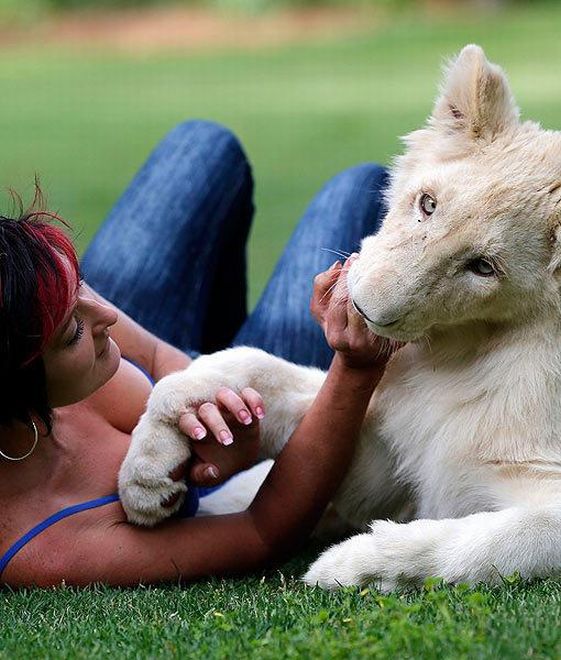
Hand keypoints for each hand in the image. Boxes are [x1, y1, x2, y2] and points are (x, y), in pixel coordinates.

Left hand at [167, 387, 263, 495]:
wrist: (235, 460)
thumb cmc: (215, 467)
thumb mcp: (205, 477)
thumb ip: (202, 475)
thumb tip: (211, 471)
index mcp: (194, 429)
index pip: (187, 421)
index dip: (192, 426)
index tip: (201, 436)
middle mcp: (208, 415)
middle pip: (207, 409)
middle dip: (217, 423)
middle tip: (228, 441)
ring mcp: (226, 409)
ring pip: (225, 395)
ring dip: (235, 405)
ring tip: (246, 421)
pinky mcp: (245, 406)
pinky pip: (248, 394)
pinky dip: (254, 400)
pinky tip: (260, 414)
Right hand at [311, 255, 401, 369]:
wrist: (363, 360)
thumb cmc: (341, 329)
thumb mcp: (323, 313)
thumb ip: (321, 288)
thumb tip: (337, 266)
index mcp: (335, 335)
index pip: (339, 301)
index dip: (346, 278)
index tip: (354, 259)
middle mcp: (355, 341)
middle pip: (359, 304)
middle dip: (362, 279)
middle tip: (369, 259)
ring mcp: (377, 343)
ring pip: (377, 308)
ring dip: (379, 285)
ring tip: (381, 267)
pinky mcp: (395, 341)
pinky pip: (396, 315)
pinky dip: (394, 297)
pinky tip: (394, 283)